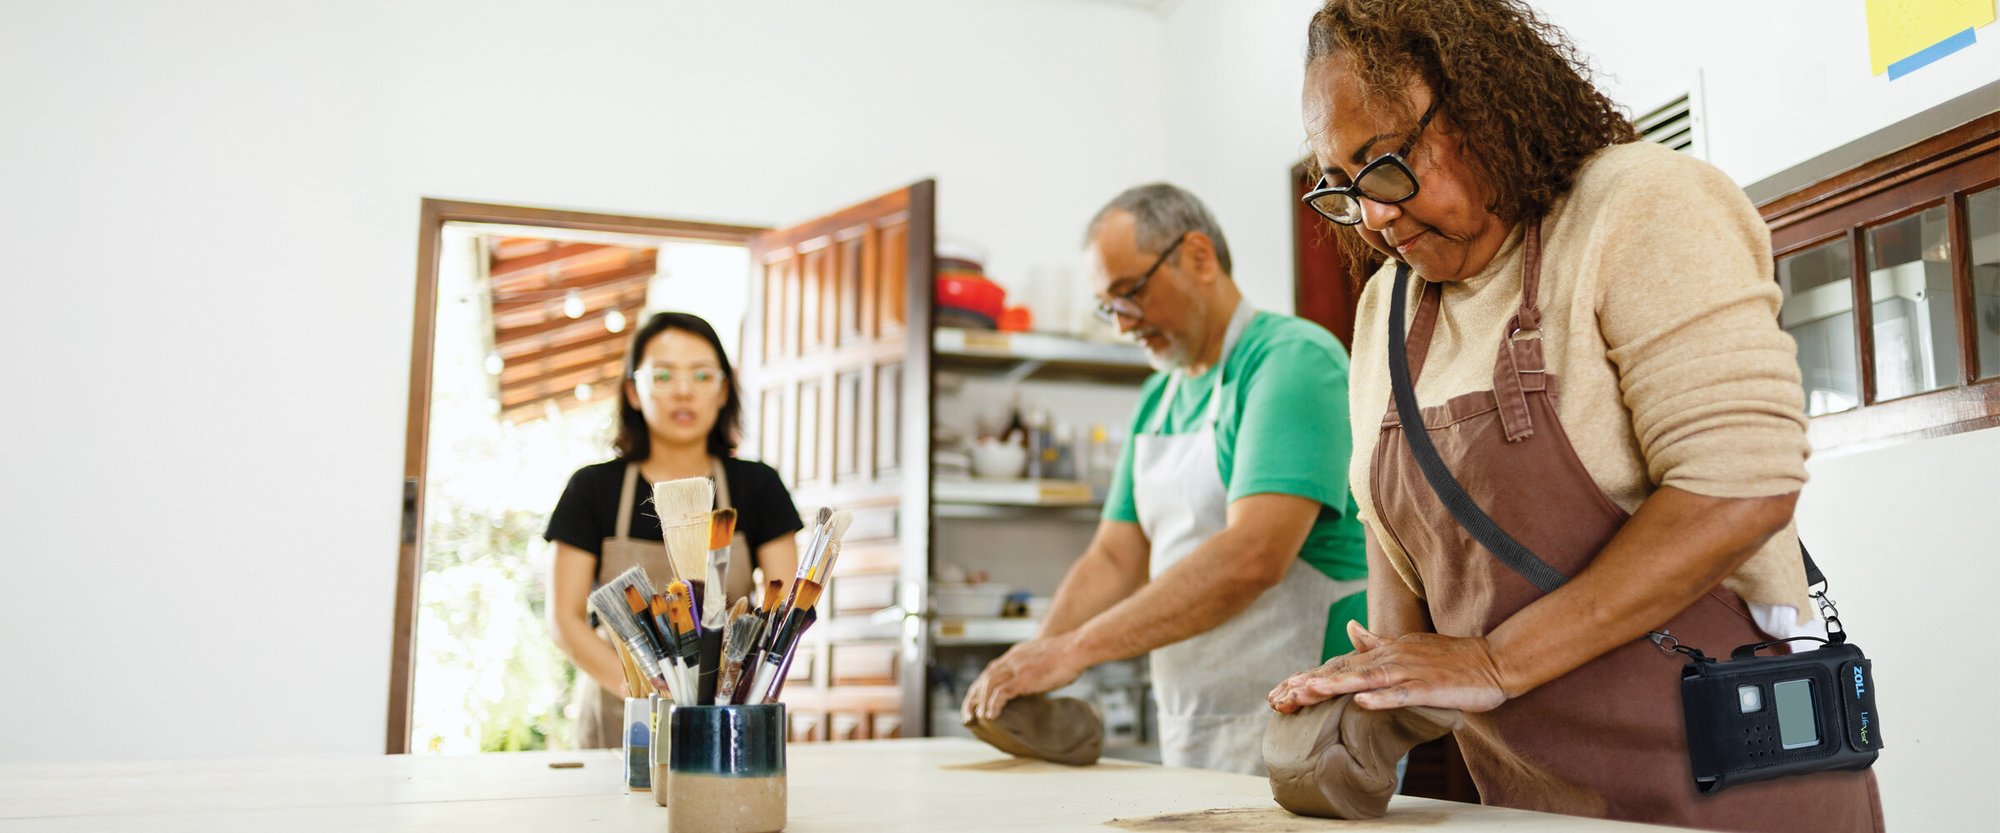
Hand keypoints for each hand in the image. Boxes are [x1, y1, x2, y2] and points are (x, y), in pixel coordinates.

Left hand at [960, 633, 1088, 722]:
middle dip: (972, 698)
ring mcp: (1016, 667)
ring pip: (987, 685)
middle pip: (983, 678)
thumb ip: (1035, 672)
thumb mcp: (1044, 661)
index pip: (990, 672)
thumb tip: (1035, 688)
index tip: (976, 703)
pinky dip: (992, 704)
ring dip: (978, 703)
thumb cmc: (1069, 656)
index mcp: (1015, 655)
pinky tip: (990, 716)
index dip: (980, 688)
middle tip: (967, 716)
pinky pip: (1001, 692)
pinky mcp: (1022, 677)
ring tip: (975, 719)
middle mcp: (1012, 659)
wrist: (1078, 648)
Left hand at [1267, 621, 1510, 713]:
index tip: (1279, 692)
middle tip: (1278, 698)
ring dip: (1335, 686)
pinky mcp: (1430, 687)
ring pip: (1366, 679)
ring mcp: (1410, 672)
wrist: (1493, 661)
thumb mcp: (1409, 646)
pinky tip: (1362, 703)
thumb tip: (1351, 628)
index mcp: (1384, 653)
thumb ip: (1378, 641)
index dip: (1308, 678)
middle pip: (1343, 672)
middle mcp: (1391, 659)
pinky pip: (1403, 694)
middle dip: (1309, 685)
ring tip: (1306, 693)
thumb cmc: (1451, 659)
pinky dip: (1383, 698)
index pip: (1338, 666)